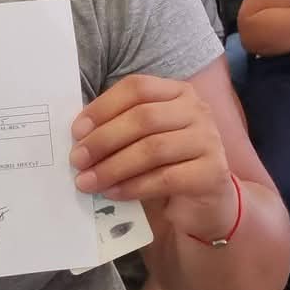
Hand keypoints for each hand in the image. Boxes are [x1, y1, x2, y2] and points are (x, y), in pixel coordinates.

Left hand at [71, 74, 237, 240]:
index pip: (137, 88)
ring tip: (88, 181)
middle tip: (77, 160)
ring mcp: (208, 141)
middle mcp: (197, 111)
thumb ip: (119, 129)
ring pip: (152, 149)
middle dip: (103, 139)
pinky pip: (165, 178)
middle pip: (143, 117)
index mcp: (177, 92)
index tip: (77, 131)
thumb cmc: (168, 164)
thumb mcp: (144, 139)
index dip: (103, 107)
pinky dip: (133, 186)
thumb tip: (80, 136)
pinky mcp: (212, 173)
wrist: (205, 201)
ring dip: (113, 166)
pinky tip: (114, 193)